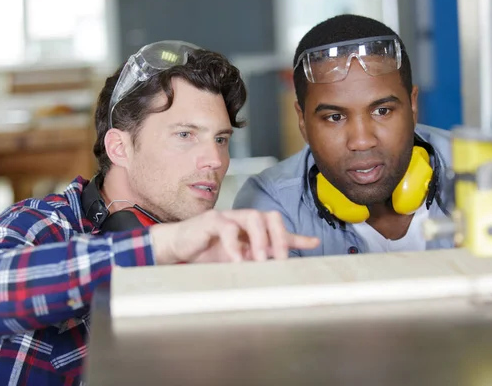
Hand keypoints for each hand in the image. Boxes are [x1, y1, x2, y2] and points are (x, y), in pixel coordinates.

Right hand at [149, 209, 319, 263]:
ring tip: (261, 260)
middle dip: (280, 237)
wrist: (177, 247)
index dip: (297, 237)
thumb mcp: (237, 261)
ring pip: (253, 217)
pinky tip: (237, 260)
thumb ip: (255, 263)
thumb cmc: (207, 253)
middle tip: (281, 260)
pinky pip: (227, 227)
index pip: (279, 230)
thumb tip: (277, 274)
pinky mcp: (211, 220)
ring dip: (261, 239)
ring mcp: (229, 217)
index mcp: (253, 230)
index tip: (314, 245)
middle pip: (271, 217)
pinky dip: (234, 245)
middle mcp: (244, 220)